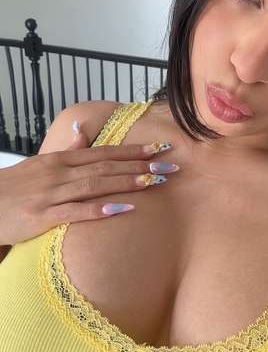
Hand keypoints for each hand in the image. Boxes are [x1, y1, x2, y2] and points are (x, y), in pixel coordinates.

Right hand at [0, 123, 176, 246]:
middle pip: (105, 166)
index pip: (103, 152)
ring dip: (126, 183)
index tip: (159, 149)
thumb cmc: (13, 187)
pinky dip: (100, 209)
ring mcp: (51, 194)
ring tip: (153, 182)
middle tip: (168, 166)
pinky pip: (76, 212)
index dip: (132, 151)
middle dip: (139, 166)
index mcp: (59, 159)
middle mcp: (58, 173)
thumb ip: (64, 152)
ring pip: (95, 185)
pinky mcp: (43, 217)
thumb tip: (81, 134)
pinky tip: (123, 209)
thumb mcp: (38, 165)